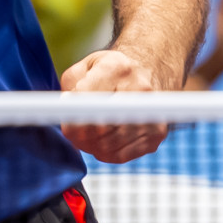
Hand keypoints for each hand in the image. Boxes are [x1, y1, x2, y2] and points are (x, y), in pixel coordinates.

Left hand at [59, 48, 168, 163]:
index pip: (88, 100)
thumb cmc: (109, 71)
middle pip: (100, 126)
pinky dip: (105, 153)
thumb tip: (67, 110)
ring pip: (110, 144)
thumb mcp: (84, 68)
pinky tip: (100, 143)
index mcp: (116, 68)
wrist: (149, 72)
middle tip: (72, 133)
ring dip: (90, 146)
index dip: (72, 116)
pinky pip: (122, 155)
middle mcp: (138, 89)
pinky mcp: (157, 133)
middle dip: (79, 135)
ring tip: (83, 138)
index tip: (65, 120)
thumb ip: (71, 87)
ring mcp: (151, 112)